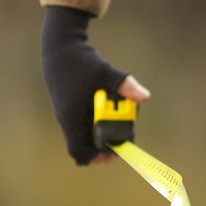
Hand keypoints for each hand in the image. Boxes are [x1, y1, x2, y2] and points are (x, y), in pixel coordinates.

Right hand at [41, 6, 149, 164]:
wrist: (59, 47)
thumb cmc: (81, 61)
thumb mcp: (105, 73)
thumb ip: (125, 85)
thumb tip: (145, 97)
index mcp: (72, 118)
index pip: (79, 151)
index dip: (96, 157)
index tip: (114, 152)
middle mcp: (66, 120)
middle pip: (83, 146)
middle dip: (103, 146)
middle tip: (122, 136)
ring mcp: (66, 114)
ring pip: (82, 136)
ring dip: (100, 134)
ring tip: (118, 119)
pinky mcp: (68, 107)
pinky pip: (81, 125)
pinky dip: (95, 123)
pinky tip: (108, 107)